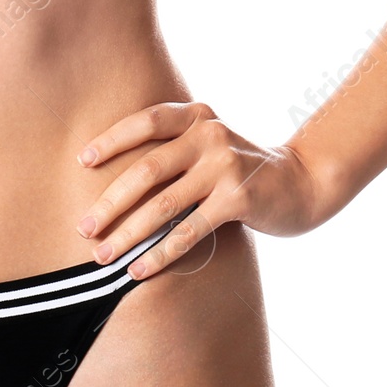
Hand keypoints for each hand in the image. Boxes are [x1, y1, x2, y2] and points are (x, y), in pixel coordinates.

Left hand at [73, 101, 332, 279]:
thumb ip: (176, 149)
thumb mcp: (210, 144)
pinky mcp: (237, 198)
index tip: (82, 162)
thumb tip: (116, 177)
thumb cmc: (243, 168)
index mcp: (197, 115)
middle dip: (110, 201)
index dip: (112, 140)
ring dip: (128, 233)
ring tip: (103, 255)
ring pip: (163, 203)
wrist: (303, 183)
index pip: (146, 121)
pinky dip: (160, 253)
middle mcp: (208, 134)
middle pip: (147, 168)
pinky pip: (189, 230)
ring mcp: (224, 165)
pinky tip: (139, 270)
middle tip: (84, 226)